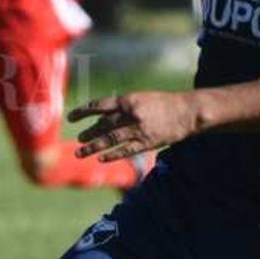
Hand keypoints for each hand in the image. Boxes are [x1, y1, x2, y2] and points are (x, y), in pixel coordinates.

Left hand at [70, 92, 202, 160]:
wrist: (188, 111)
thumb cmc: (163, 104)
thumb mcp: (141, 98)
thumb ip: (121, 108)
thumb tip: (100, 119)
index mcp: (128, 100)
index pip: (99, 105)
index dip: (83, 111)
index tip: (71, 117)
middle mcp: (131, 114)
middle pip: (103, 125)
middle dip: (88, 133)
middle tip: (78, 139)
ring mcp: (139, 129)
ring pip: (110, 139)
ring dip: (93, 146)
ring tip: (80, 152)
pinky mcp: (147, 142)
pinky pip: (126, 151)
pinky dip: (112, 155)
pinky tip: (101, 159)